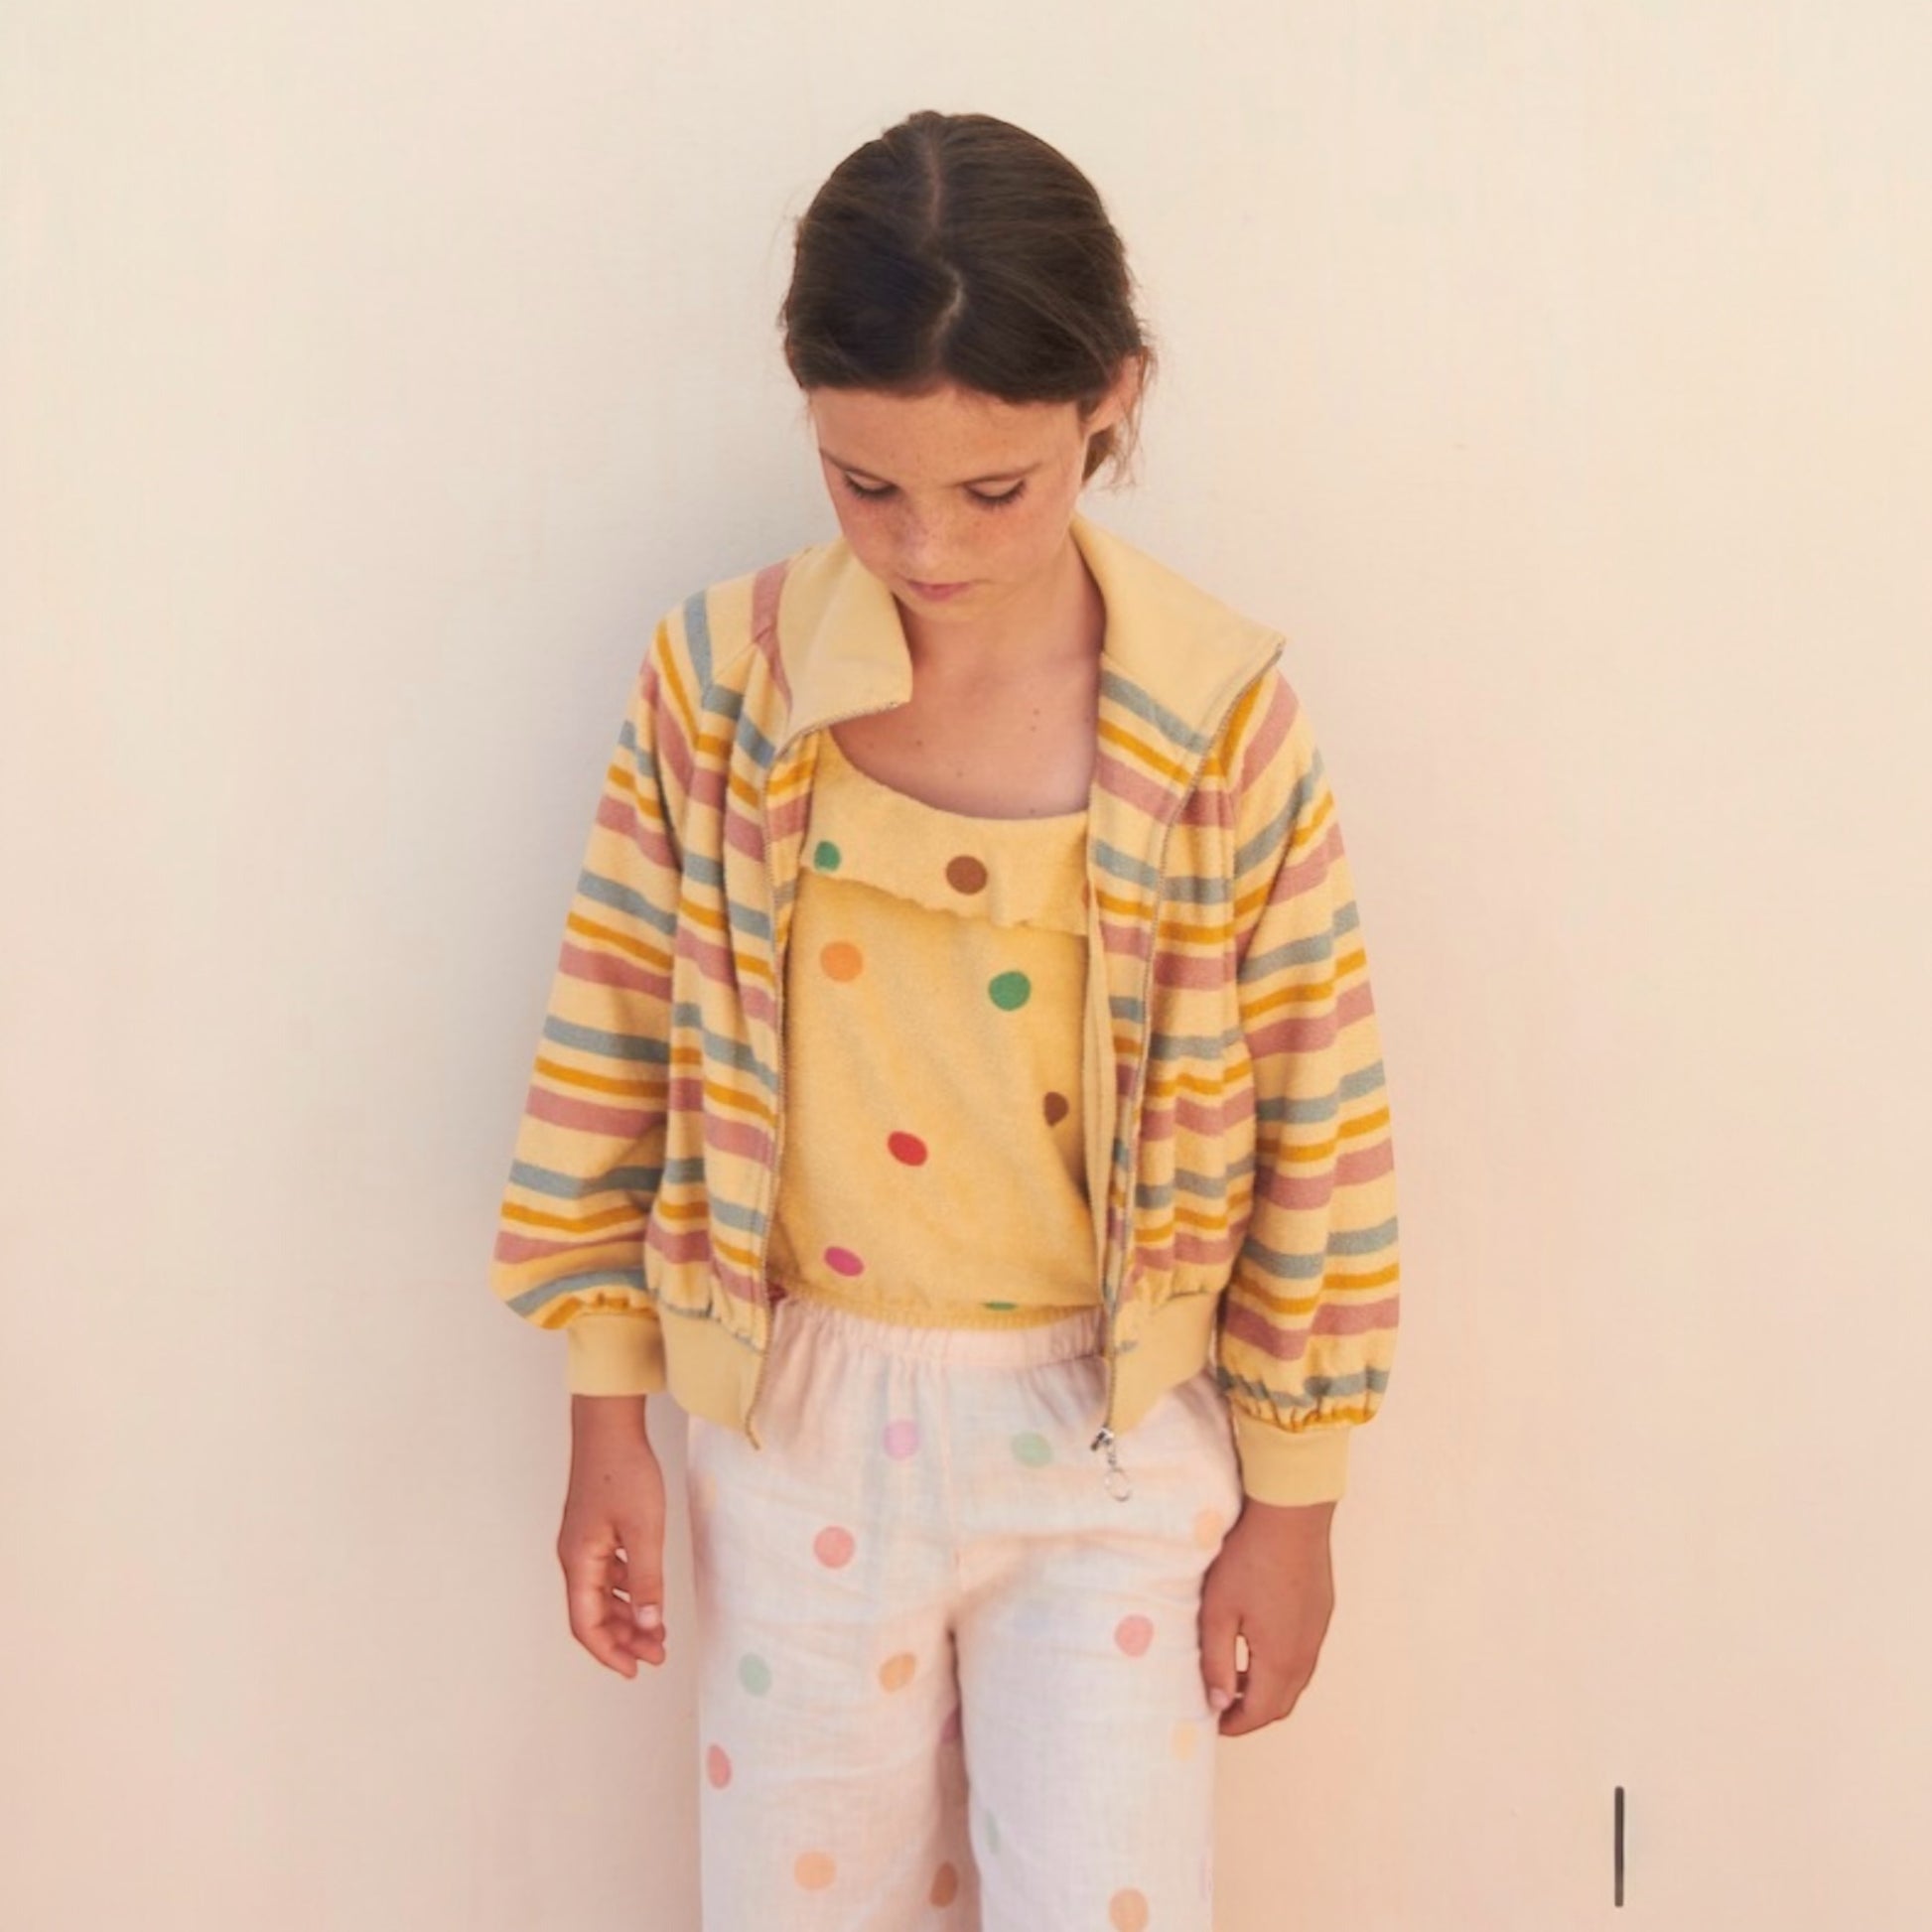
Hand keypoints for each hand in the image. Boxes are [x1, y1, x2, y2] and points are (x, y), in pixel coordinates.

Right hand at [558, 1394, 668, 1676]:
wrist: (609, 1426)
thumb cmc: (623, 1471)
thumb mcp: (644, 1530)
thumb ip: (647, 1580)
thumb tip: (650, 1625)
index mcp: (579, 1561)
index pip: (586, 1624)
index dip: (609, 1652)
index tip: (634, 1670)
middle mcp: (574, 1556)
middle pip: (593, 1613)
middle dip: (624, 1638)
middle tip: (657, 1654)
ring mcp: (583, 1542)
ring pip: (602, 1594)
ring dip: (628, 1615)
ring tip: (658, 1630)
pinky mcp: (595, 1529)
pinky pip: (608, 1573)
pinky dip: (628, 1590)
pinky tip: (649, 1593)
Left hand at [1198, 1496, 1335, 1735]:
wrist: (1290, 1513)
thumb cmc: (1248, 1559)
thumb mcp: (1218, 1611)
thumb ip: (1216, 1662)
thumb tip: (1218, 1702)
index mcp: (1281, 1660)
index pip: (1260, 1713)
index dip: (1234, 1725)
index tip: (1211, 1722)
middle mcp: (1306, 1652)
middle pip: (1282, 1702)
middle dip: (1252, 1711)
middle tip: (1221, 1705)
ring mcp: (1317, 1630)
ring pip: (1295, 1678)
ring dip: (1266, 1687)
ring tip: (1233, 1675)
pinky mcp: (1321, 1609)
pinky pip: (1303, 1652)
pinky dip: (1280, 1663)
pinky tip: (1255, 1641)